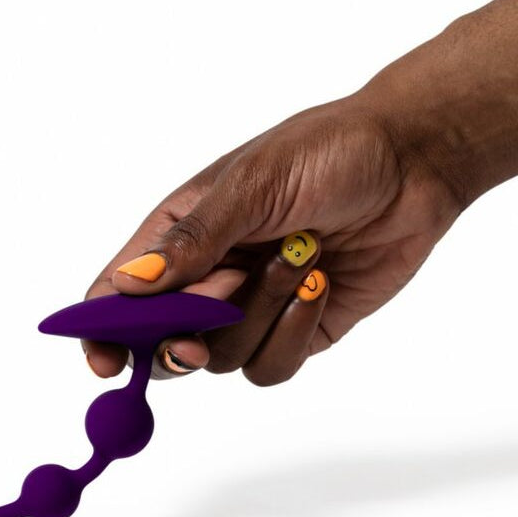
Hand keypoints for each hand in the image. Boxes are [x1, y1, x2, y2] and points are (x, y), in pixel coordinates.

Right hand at [82, 96, 465, 384]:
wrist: (414, 163)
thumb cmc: (327, 151)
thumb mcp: (252, 184)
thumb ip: (191, 240)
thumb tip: (125, 286)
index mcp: (180, 234)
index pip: (118, 294)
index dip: (102, 332)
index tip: (104, 361)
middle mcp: (208, 277)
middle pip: (164, 341)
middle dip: (185, 338)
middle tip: (207, 324)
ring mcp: (252, 308)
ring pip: (223, 358)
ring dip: (261, 312)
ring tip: (301, 254)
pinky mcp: (296, 330)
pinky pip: (272, 365)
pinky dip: (293, 332)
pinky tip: (319, 283)